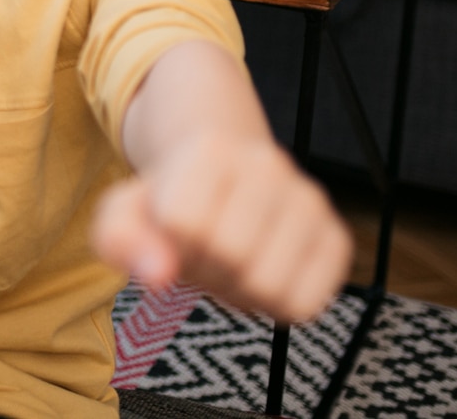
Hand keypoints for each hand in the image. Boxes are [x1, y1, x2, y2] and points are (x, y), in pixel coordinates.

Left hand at [92, 132, 352, 324]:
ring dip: (239, 292)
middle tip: (202, 252)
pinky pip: (305, 303)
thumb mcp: (124, 213)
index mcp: (212, 150)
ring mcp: (309, 201)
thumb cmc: (170, 204)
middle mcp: (269, 166)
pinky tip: (261, 274)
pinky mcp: (336, 238)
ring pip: (268, 286)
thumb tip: (157, 276)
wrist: (220, 183)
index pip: (184, 222)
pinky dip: (275, 305)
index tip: (173, 230)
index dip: (169, 242)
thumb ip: (120, 240)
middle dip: (205, 268)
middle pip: (229, 256)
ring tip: (229, 263)